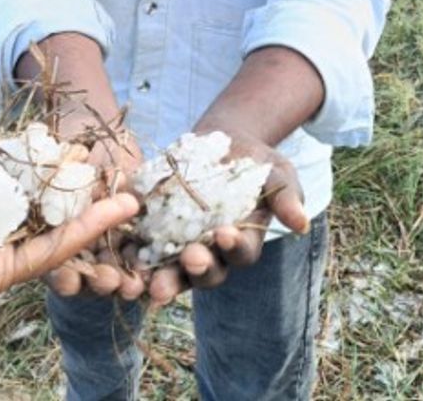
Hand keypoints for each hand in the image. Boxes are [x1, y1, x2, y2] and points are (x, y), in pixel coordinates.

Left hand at [0, 135, 139, 321]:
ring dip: (93, 214)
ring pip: (52, 230)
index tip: (64, 145)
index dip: (34, 163)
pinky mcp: (2, 272)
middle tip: (106, 169)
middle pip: (37, 206)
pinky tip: (116, 211)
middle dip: (72, 188)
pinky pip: (49, 250)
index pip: (2, 180)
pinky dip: (84, 231)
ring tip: (131, 197)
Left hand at [145, 131, 307, 306]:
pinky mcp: (153, 231)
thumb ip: (286, 196)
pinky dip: (130, 251)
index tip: (225, 233)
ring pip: (170, 270)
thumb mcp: (276, 172)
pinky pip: (140, 247)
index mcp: (241, 244)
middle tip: (190, 258)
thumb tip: (301, 223)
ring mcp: (179, 246)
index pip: (240, 254)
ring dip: (160, 277)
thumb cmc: (256, 162)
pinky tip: (121, 249)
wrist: (223, 143)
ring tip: (149, 280)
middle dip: (196, 268)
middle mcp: (211, 254)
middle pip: (204, 272)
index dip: (233, 246)